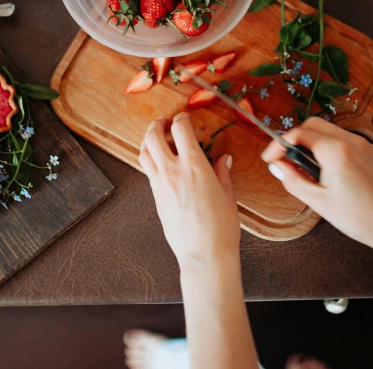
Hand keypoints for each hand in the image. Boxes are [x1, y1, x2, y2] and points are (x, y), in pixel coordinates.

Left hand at [139, 112, 239, 269]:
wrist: (203, 255)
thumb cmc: (221, 227)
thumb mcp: (228, 195)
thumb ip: (222, 173)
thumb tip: (223, 159)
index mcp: (195, 166)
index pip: (181, 129)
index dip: (181, 118)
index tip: (185, 118)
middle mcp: (173, 171)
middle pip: (153, 136)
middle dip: (158, 124)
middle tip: (165, 123)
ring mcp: (161, 184)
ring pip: (144, 152)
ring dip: (148, 140)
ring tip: (157, 139)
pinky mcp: (155, 197)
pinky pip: (147, 171)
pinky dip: (150, 160)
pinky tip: (160, 163)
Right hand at [261, 117, 372, 247]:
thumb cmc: (357, 217)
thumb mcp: (317, 201)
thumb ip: (292, 180)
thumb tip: (276, 166)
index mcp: (335, 151)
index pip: (298, 134)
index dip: (279, 144)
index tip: (270, 159)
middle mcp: (350, 141)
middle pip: (312, 124)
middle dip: (294, 138)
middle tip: (285, 159)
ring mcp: (362, 144)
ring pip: (327, 130)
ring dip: (310, 142)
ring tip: (304, 168)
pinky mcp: (368, 151)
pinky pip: (341, 139)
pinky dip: (326, 146)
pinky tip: (323, 169)